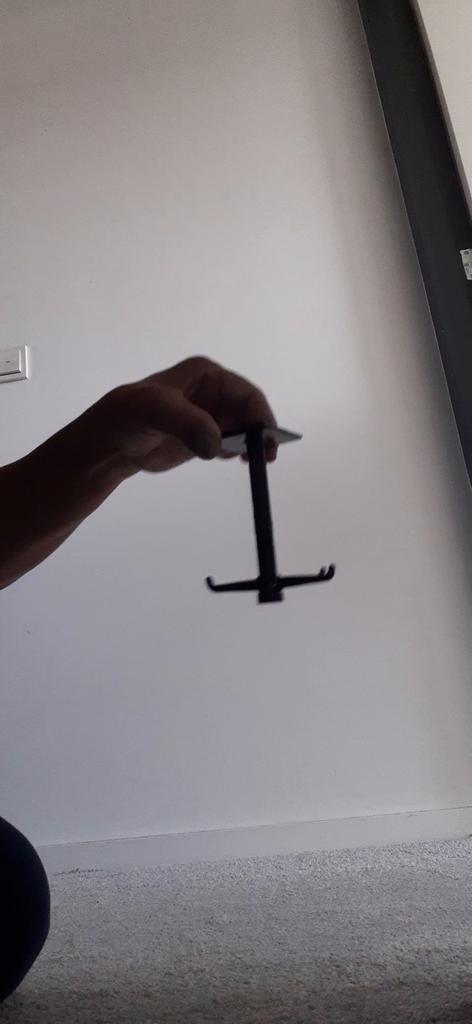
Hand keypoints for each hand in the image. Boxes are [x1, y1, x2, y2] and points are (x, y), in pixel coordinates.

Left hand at [104, 356, 276, 473]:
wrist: (108, 445)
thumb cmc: (127, 417)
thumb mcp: (152, 410)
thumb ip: (186, 422)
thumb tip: (216, 444)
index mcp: (205, 374)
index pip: (245, 392)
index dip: (261, 414)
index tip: (266, 439)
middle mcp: (212, 392)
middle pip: (249, 411)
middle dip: (260, 432)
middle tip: (265, 457)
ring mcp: (209, 416)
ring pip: (243, 429)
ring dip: (251, 444)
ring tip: (251, 461)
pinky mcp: (203, 437)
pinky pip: (231, 443)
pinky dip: (237, 452)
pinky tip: (232, 459)